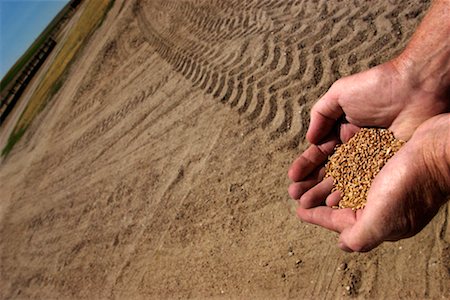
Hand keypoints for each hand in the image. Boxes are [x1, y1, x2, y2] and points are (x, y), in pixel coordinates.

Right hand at [288, 59, 448, 202]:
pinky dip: (349, 192)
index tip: (293, 177)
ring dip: (325, 191)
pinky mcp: (386, 165)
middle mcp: (354, 147)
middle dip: (311, 183)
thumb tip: (310, 140)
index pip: (320, 152)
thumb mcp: (340, 93)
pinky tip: (334, 202)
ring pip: (344, 179)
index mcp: (342, 130)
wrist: (417, 88)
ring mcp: (370, 158)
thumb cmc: (377, 86)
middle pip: (329, 169)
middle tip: (295, 195)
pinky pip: (364, 182)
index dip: (306, 165)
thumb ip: (321, 114)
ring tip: (308, 203)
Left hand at [296, 114, 449, 251]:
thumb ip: (360, 235)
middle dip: (316, 197)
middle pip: (339, 203)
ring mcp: (383, 184)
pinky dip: (340, 163)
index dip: (317, 217)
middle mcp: (380, 205)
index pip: (340, 222)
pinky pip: (355, 165)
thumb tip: (342, 244)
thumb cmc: (412, 184)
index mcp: (378, 221)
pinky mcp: (385, 163)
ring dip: (324, 180)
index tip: (298, 211)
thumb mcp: (382, 218)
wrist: (440, 150)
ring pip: (344, 183)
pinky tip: (329, 156)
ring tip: (306, 174)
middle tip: (295, 190)